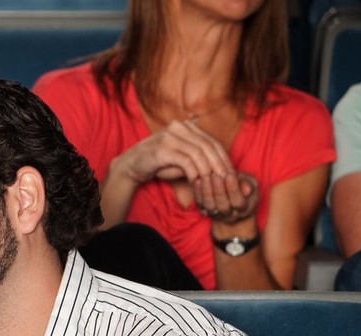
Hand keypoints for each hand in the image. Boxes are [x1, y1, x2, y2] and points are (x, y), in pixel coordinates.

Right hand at [115, 118, 233, 184]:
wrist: (130, 166)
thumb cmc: (157, 164)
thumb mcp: (181, 160)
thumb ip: (198, 160)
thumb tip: (220, 171)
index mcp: (186, 127)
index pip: (212, 141)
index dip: (224, 158)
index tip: (231, 174)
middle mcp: (179, 127)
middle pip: (208, 145)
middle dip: (219, 164)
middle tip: (227, 180)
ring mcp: (170, 136)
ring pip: (199, 152)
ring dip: (208, 169)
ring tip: (213, 183)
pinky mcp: (162, 148)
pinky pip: (185, 160)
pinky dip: (194, 172)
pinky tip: (197, 182)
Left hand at [194, 171, 258, 224]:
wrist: (231, 202)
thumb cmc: (243, 188)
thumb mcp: (251, 184)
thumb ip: (249, 184)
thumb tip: (246, 189)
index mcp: (243, 209)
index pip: (238, 202)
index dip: (234, 189)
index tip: (230, 175)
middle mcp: (229, 215)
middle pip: (223, 206)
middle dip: (219, 190)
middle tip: (216, 175)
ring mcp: (215, 214)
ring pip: (209, 205)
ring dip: (207, 191)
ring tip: (206, 177)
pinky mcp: (203, 210)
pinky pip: (199, 203)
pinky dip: (198, 192)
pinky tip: (198, 180)